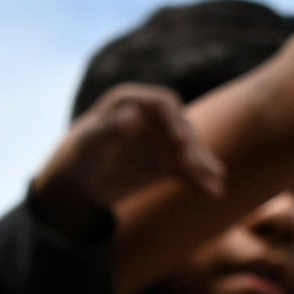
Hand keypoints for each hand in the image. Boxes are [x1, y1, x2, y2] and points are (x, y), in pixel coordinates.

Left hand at [26, 79, 225, 226]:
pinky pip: (188, 171)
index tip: (179, 140)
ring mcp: (162, 140)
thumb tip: (134, 116)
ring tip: (215, 179)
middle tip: (195, 166)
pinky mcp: (168, 163)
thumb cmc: (79, 154)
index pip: (163, 103)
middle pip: (181, 127)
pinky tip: (214, 193)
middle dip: (191, 146)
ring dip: (202, 164)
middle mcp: (153, 117)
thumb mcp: (90, 143)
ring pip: (189, 150)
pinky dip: (200, 180)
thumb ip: (110, 130)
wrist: (77, 182)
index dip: (174, 120)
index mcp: (132, 101)